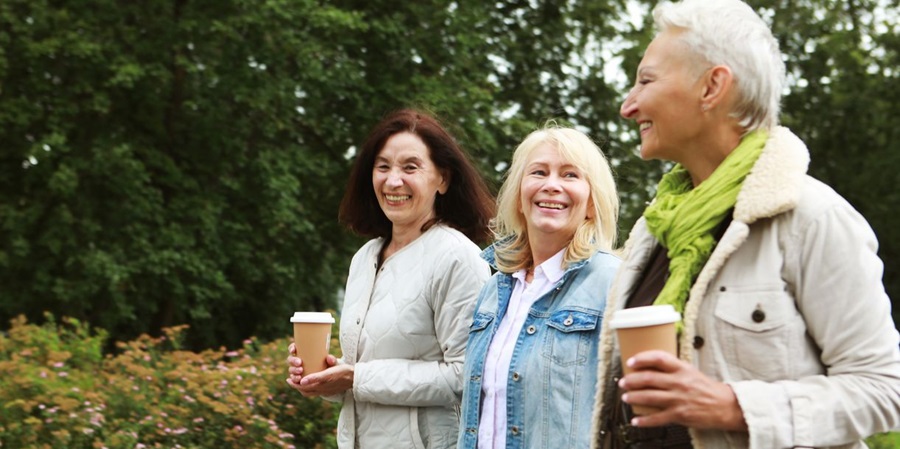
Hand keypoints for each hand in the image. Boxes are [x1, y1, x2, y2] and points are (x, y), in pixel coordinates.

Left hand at [285, 343, 351, 396]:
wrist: (354, 377)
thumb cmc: (342, 372)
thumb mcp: (328, 373)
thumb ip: (316, 377)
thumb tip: (303, 380)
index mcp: (320, 386)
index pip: (303, 387)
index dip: (294, 384)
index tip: (288, 379)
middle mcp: (322, 390)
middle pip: (305, 391)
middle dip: (297, 386)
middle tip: (291, 380)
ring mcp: (326, 391)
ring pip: (311, 392)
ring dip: (303, 388)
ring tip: (299, 383)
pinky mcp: (330, 390)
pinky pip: (317, 392)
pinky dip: (310, 389)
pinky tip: (311, 383)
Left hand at [618, 350, 746, 430]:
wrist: (724, 406)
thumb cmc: (705, 388)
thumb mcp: (690, 372)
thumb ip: (672, 369)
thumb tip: (649, 367)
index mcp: (682, 369)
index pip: (659, 358)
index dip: (642, 358)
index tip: (630, 361)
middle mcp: (679, 382)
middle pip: (649, 378)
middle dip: (632, 380)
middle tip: (622, 382)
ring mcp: (679, 399)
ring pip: (650, 397)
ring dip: (634, 397)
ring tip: (625, 397)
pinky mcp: (680, 415)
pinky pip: (657, 418)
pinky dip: (644, 421)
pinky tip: (636, 421)